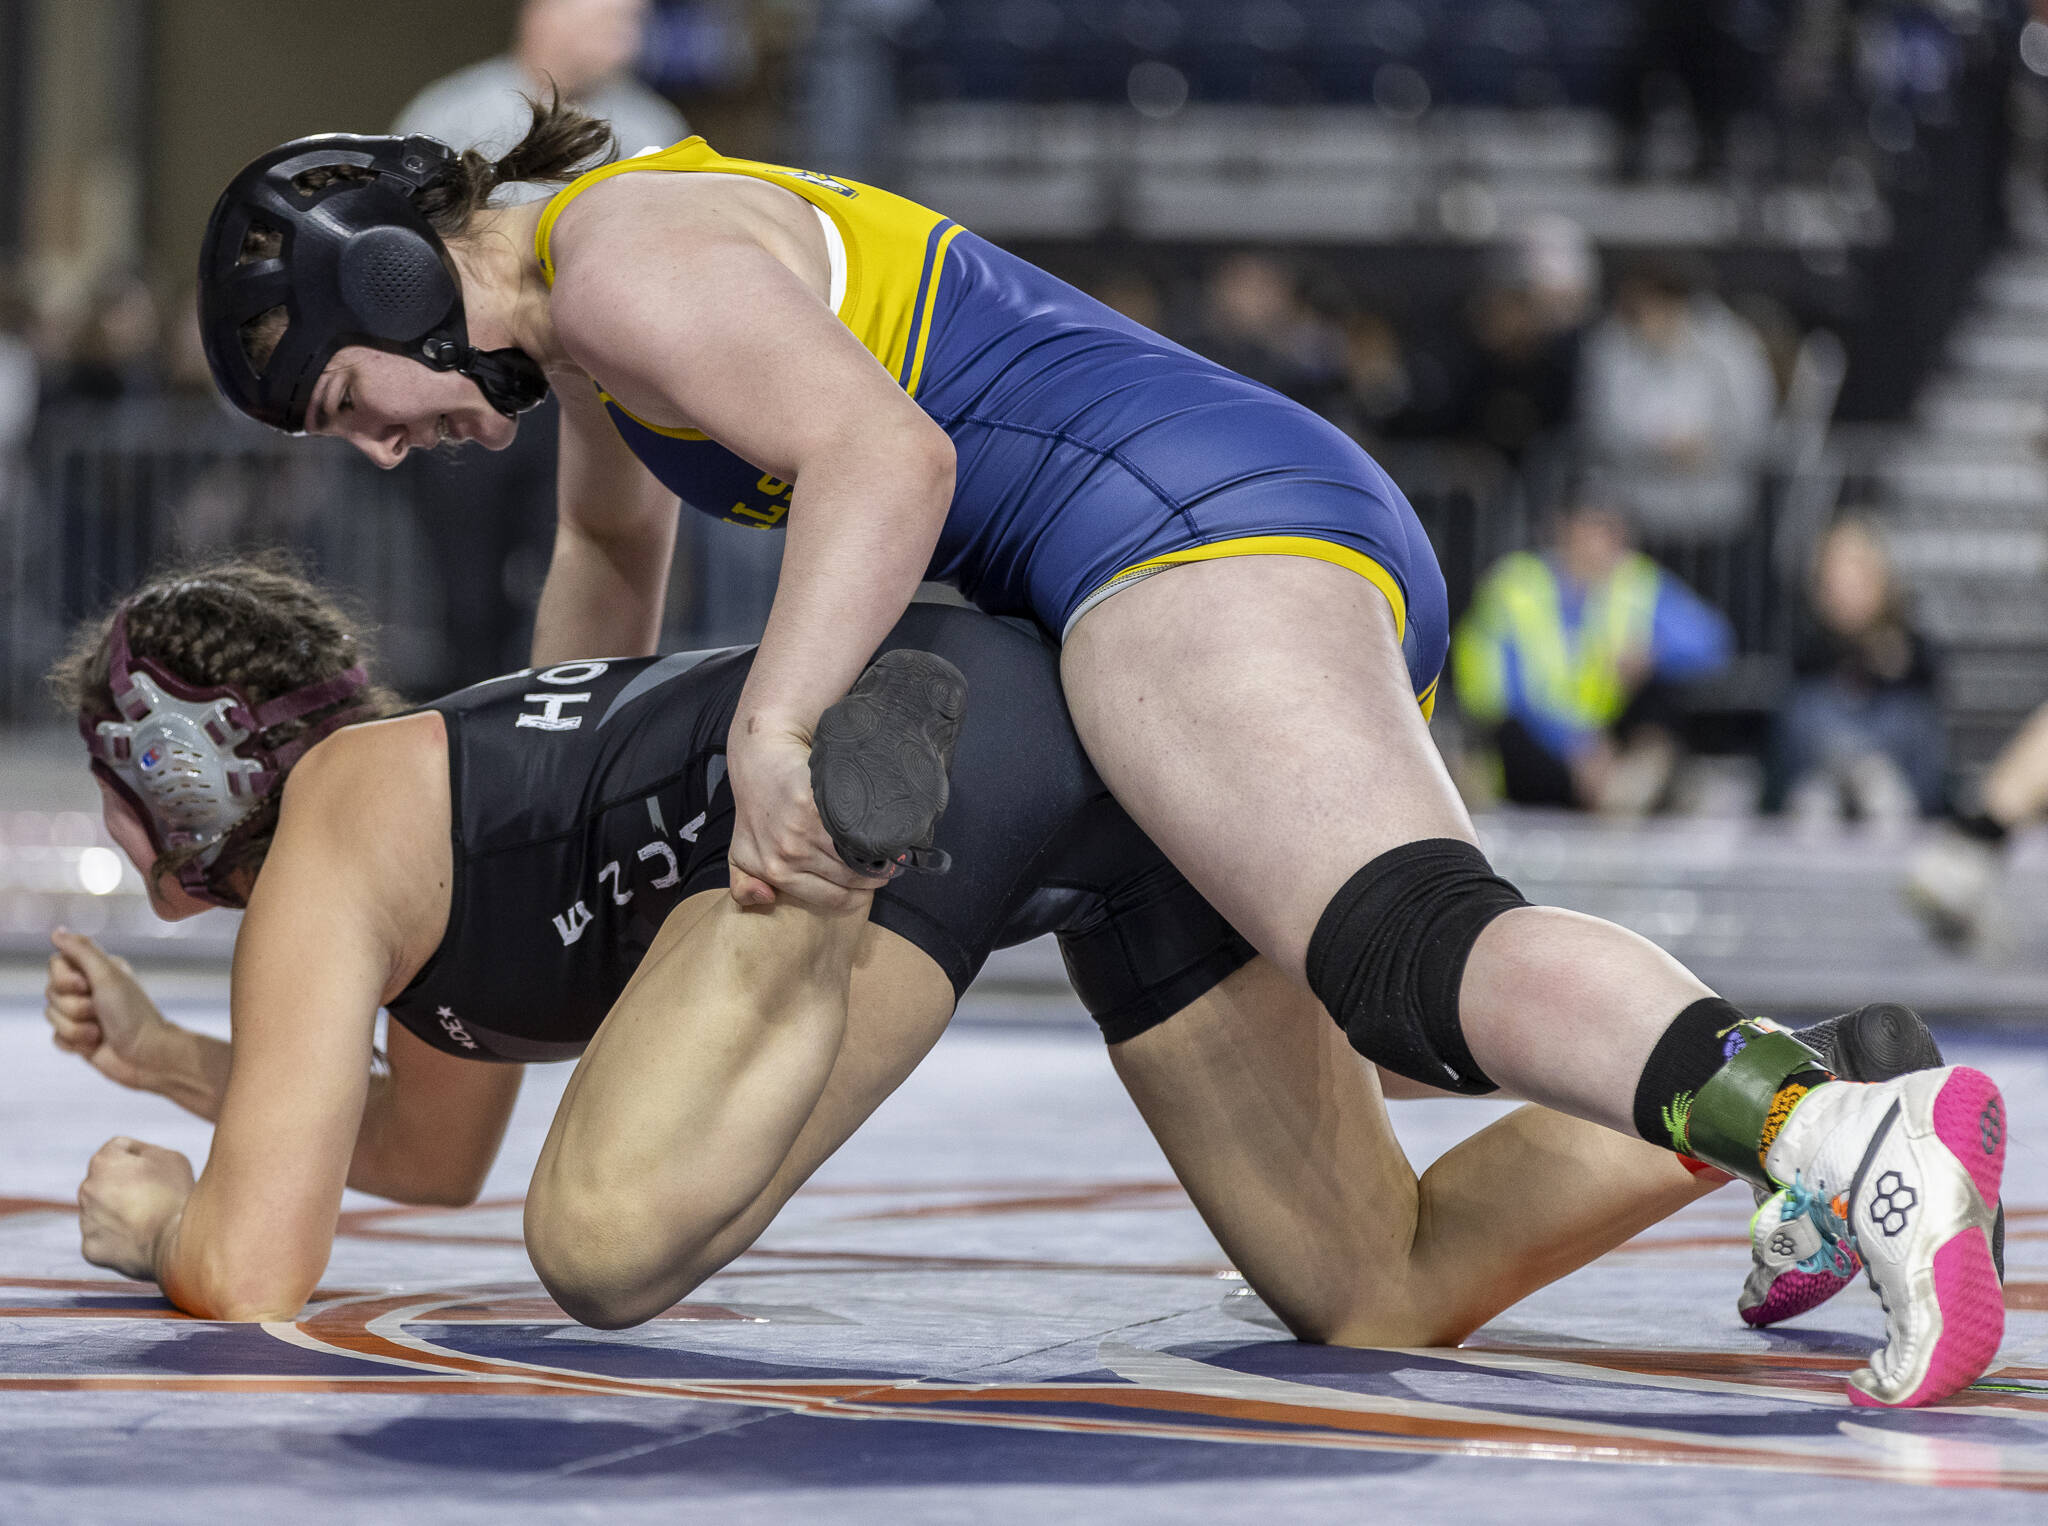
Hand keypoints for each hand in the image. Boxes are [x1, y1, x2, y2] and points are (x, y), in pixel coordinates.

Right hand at [46, 929, 172, 1090]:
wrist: (147, 1057)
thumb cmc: (133, 1014)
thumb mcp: (108, 976)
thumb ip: (82, 951)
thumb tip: (57, 931)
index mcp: (99, 970)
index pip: (56, 963)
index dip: (64, 978)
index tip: (85, 985)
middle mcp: (90, 989)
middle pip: (50, 991)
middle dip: (73, 1006)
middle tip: (98, 1011)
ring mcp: (84, 1015)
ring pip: (51, 1016)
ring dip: (76, 1028)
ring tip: (100, 1032)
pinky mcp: (80, 1039)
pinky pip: (56, 1038)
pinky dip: (73, 1043)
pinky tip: (94, 1045)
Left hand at [77, 1137, 193, 1280]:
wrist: (176, 1243)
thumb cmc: (175, 1195)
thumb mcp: (170, 1157)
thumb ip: (144, 1153)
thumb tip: (133, 1161)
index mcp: (103, 1161)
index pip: (120, 1149)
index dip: (145, 1157)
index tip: (160, 1171)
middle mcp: (86, 1189)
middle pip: (108, 1181)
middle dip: (126, 1184)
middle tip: (155, 1197)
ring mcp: (86, 1221)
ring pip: (104, 1210)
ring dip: (120, 1211)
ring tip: (149, 1220)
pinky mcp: (90, 1248)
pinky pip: (104, 1238)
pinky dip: (119, 1238)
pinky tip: (140, 1239)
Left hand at [725, 721, 889, 910]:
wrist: (759, 756)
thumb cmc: (755, 807)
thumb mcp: (740, 852)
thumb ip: (745, 885)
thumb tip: (767, 898)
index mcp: (775, 872)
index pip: (834, 898)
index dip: (859, 895)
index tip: (869, 885)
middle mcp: (789, 854)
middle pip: (851, 879)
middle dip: (873, 876)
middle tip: (884, 865)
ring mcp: (802, 828)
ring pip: (857, 855)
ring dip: (878, 854)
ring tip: (885, 847)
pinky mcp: (813, 803)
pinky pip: (854, 827)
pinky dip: (871, 829)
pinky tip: (879, 825)